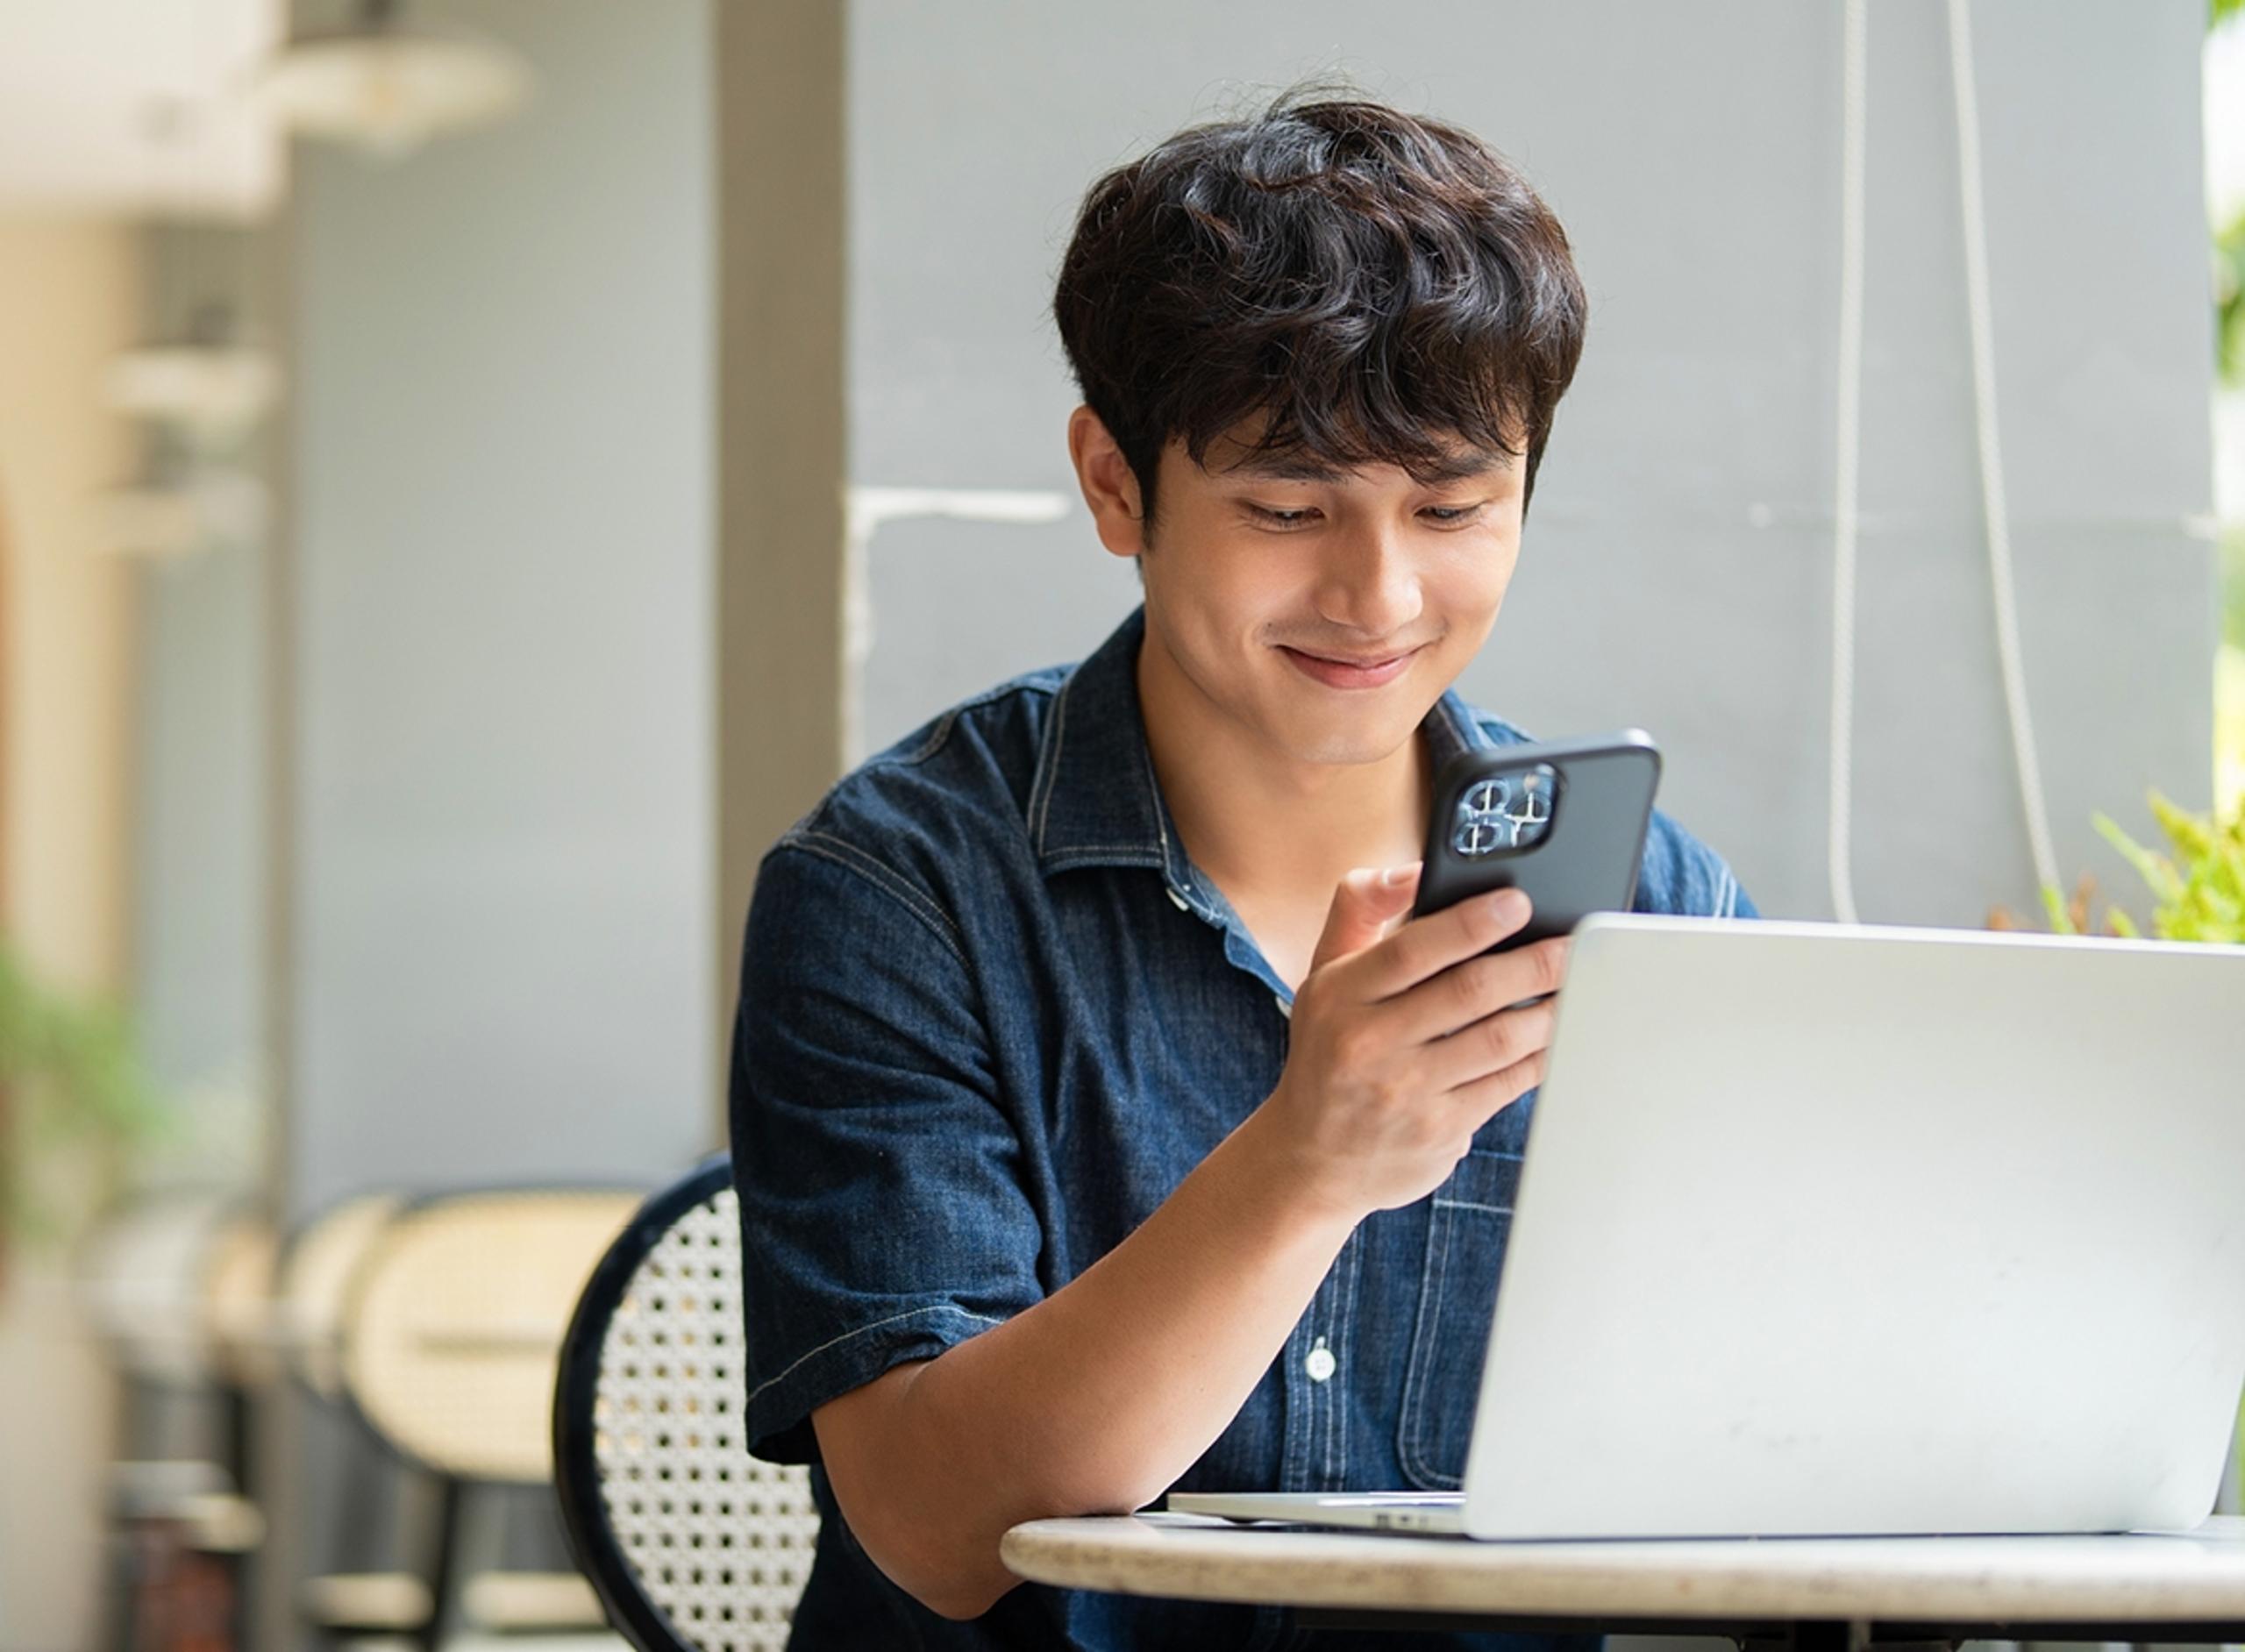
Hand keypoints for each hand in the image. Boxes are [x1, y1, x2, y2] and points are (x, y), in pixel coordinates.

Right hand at [1253, 865, 1568, 1222]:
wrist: (1311, 1160)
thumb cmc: (1328, 1054)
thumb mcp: (1323, 977)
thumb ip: (1359, 910)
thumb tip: (1413, 870)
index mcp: (1340, 995)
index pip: (1413, 949)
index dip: (1472, 922)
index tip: (1518, 902)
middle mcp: (1370, 1043)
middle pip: (1469, 992)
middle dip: (1532, 963)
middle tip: (1571, 943)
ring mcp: (1406, 1092)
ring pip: (1498, 1039)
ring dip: (1548, 1009)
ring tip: (1575, 984)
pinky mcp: (1439, 1131)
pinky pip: (1506, 1084)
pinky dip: (1541, 1055)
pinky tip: (1557, 1033)